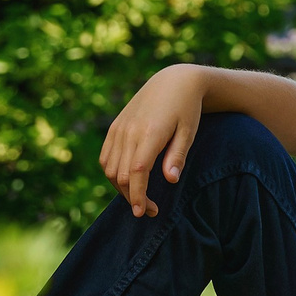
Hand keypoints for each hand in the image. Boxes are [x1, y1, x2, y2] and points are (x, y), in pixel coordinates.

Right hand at [98, 65, 206, 217]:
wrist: (173, 82)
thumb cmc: (187, 109)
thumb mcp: (189, 131)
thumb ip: (178, 155)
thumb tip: (170, 180)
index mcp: (150, 133)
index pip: (137, 172)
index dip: (138, 195)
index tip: (144, 212)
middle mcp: (130, 131)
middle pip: (122, 174)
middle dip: (133, 197)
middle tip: (150, 210)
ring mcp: (119, 129)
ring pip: (110, 169)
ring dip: (121, 188)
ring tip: (139, 197)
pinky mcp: (115, 127)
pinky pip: (106, 157)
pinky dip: (113, 173)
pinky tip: (127, 182)